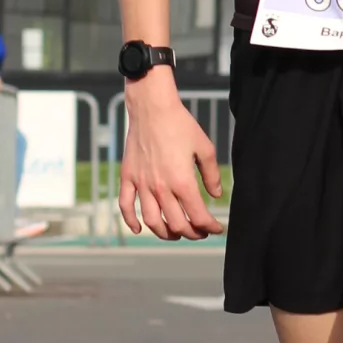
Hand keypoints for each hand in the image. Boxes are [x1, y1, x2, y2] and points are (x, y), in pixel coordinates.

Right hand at [120, 77, 223, 238]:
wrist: (152, 108)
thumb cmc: (180, 124)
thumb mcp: (205, 148)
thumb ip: (212, 175)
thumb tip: (215, 194)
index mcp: (182, 181)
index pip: (198, 216)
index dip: (210, 227)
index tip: (217, 228)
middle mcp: (161, 187)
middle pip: (176, 224)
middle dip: (192, 233)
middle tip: (200, 232)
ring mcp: (142, 184)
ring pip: (152, 221)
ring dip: (165, 234)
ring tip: (175, 233)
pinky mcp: (128, 177)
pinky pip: (125, 206)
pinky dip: (130, 222)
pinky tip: (139, 229)